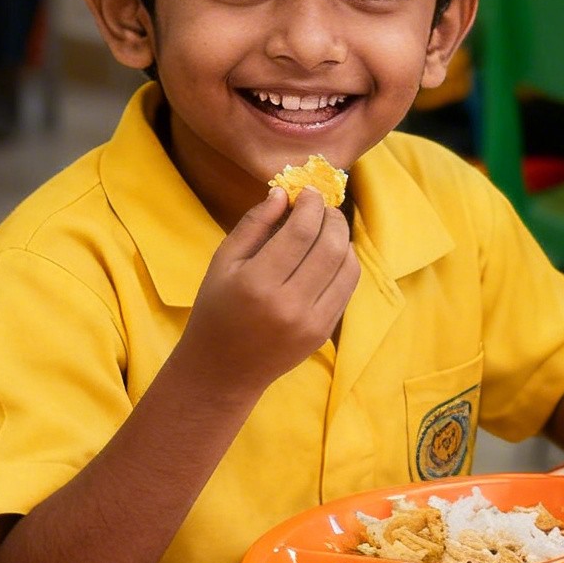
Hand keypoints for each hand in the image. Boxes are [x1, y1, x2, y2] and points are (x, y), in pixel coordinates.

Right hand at [178, 187, 361, 399]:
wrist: (223, 370)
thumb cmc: (216, 310)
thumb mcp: (222, 262)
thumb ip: (254, 225)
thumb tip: (283, 193)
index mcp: (258, 284)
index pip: (301, 232)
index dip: (311, 205)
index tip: (309, 192)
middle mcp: (289, 305)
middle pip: (330, 247)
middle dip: (332, 217)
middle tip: (323, 206)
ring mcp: (312, 323)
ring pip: (347, 268)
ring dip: (343, 239)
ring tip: (328, 227)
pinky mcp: (324, 333)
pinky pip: (347, 290)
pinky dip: (345, 265)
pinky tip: (331, 254)